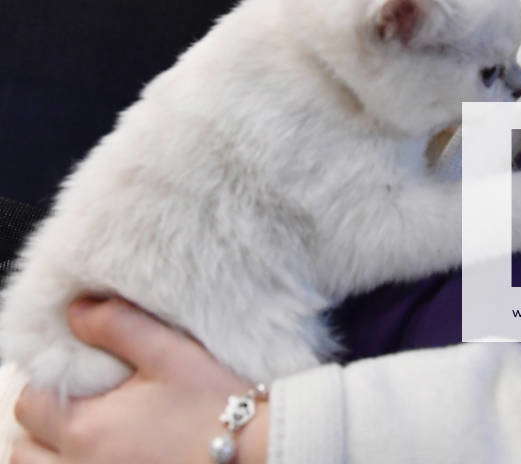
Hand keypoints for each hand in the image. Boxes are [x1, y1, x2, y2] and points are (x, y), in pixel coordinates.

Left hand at [12, 296, 268, 463]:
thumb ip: (117, 326)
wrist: (258, 451)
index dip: (49, 383)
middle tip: (79, 404)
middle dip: (41, 427)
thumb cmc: (216, 402)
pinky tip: (111, 451)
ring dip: (53, 454)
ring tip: (90, 434)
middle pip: (24, 453)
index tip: (78, 372)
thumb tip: (76, 310)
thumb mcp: (169, 352)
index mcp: (87, 431)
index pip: (32, 405)